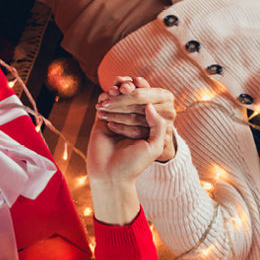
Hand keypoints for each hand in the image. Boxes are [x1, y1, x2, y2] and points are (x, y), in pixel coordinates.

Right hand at [87, 81, 171, 224]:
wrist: (110, 175)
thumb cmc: (134, 164)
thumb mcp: (154, 146)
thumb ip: (157, 125)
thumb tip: (150, 104)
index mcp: (148, 126)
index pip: (148, 103)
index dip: (146, 91)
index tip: (142, 84)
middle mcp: (133, 121)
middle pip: (132, 98)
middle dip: (131, 88)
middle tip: (128, 86)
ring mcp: (117, 119)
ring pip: (118, 98)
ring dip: (117, 90)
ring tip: (118, 88)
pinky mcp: (102, 121)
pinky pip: (104, 103)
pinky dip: (105, 96)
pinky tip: (107, 94)